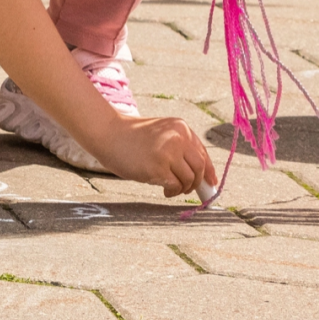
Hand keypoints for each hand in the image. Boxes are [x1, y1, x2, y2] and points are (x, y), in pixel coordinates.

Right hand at [93, 116, 217, 197]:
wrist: (107, 133)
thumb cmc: (132, 137)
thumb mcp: (161, 133)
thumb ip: (180, 147)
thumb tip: (202, 175)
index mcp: (181, 127)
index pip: (203, 153)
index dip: (209, 171)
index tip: (211, 184)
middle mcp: (178, 138)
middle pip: (200, 167)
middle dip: (197, 183)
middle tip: (187, 190)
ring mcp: (168, 153)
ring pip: (189, 179)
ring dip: (182, 188)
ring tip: (170, 188)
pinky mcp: (157, 168)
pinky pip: (175, 186)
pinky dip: (172, 192)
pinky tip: (163, 190)